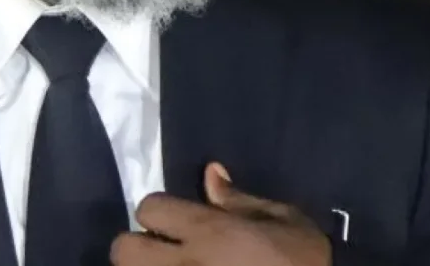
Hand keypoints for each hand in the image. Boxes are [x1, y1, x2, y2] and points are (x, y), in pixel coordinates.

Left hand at [111, 162, 331, 265]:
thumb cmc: (304, 260)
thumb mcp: (282, 220)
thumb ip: (240, 199)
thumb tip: (210, 173)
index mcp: (208, 231)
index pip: (150, 207)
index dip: (157, 210)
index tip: (171, 219)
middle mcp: (186, 264)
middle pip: (124, 251)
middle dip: (135, 247)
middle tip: (157, 252)